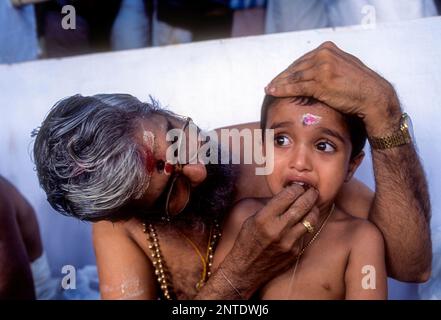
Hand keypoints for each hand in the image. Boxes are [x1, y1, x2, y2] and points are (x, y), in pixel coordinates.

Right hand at [221, 184, 318, 297]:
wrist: (246, 269)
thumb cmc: (246, 241)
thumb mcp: (252, 220)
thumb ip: (270, 207)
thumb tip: (287, 194)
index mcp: (264, 218)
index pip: (287, 196)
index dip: (296, 188)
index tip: (298, 186)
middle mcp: (278, 229)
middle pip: (302, 205)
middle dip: (309, 194)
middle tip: (312, 190)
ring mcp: (289, 242)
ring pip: (310, 219)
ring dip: (313, 209)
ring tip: (313, 203)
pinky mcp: (295, 252)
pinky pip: (305, 233)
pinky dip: (306, 224)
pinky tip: (305, 220)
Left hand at [265, 41, 401, 136]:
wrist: (373, 97)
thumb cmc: (359, 86)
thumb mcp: (343, 66)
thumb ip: (328, 64)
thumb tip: (314, 68)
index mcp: (328, 49)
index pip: (302, 60)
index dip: (289, 70)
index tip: (280, 77)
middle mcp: (324, 55)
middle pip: (296, 67)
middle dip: (282, 77)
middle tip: (271, 85)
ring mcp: (322, 68)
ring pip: (294, 76)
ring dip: (278, 84)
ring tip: (269, 89)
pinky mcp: (320, 82)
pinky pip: (296, 86)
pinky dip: (282, 89)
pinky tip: (273, 92)